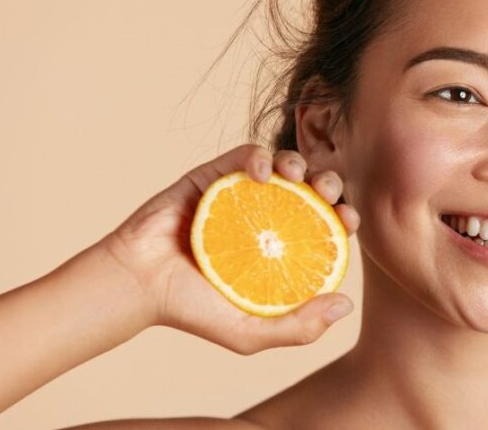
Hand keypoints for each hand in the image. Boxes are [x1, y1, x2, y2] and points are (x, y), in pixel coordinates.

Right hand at [99, 144, 359, 353]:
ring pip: (284, 165)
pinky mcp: (213, 176)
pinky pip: (244, 155)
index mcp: (283, 249)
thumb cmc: (192, 312)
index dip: (344, 217)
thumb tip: (346, 305)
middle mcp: (267, 219)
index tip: (349, 221)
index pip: (326, 226)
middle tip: (329, 194)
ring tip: (298, 176)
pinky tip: (263, 172)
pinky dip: (259, 156)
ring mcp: (241, 195)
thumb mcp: (250, 332)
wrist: (138, 286)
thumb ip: (298, 328)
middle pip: (312, 190)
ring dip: (299, 163)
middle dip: (329, 184)